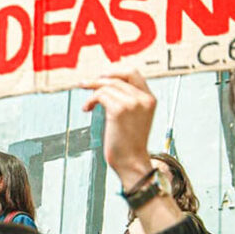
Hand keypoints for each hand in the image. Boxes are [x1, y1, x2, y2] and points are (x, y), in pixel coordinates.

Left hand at [81, 70, 154, 187]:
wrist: (132, 162)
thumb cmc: (129, 144)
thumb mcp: (135, 118)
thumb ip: (128, 101)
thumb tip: (107, 86)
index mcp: (149, 99)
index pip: (133, 73)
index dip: (115, 71)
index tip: (101, 76)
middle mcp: (143, 98)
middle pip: (117, 77)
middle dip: (98, 79)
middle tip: (85, 83)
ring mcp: (132, 103)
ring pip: (107, 85)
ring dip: (92, 92)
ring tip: (87, 105)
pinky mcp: (119, 110)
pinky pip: (100, 95)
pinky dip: (90, 101)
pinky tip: (86, 109)